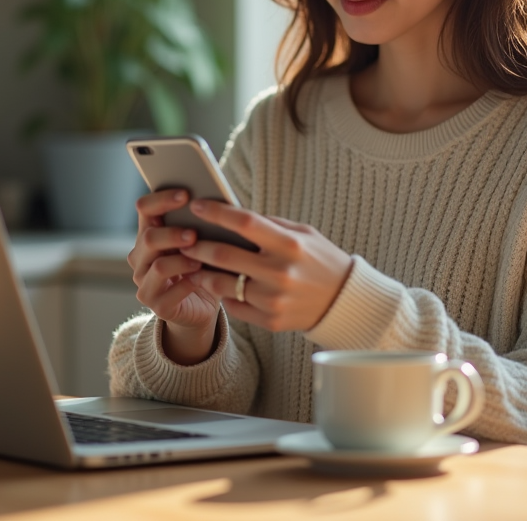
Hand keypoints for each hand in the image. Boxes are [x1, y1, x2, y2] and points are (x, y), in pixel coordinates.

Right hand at [127, 189, 220, 364]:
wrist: (203, 307)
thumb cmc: (203, 268)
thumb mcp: (201, 244)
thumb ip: (200, 225)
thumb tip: (219, 202)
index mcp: (149, 235)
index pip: (144, 208)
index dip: (162, 199)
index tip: (185, 194)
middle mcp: (141, 258)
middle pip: (148, 238)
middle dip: (172, 234)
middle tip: (195, 233)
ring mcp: (145, 283)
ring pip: (157, 266)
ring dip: (181, 260)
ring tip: (201, 259)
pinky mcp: (156, 306)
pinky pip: (168, 293)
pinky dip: (187, 284)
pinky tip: (202, 279)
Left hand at [181, 201, 353, 331]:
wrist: (344, 302)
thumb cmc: (321, 260)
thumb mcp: (304, 234)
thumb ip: (270, 224)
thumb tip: (231, 214)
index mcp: (290, 245)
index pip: (244, 223)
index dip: (216, 212)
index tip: (196, 205)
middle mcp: (280, 272)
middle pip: (223, 255)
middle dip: (196, 246)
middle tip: (182, 240)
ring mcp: (273, 300)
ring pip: (222, 284)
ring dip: (201, 273)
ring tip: (192, 264)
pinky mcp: (270, 321)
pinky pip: (234, 306)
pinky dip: (223, 294)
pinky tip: (217, 284)